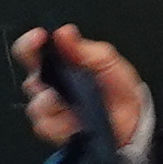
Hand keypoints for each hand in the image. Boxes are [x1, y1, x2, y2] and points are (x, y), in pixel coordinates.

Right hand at [12, 23, 148, 152]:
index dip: (30, 44)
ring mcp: (53, 111)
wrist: (134, 122)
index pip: (34, 51)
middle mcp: (52, 87)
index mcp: (61, 65)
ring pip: (35, 105)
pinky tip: (73, 122)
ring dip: (48, 102)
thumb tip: (64, 32)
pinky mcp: (56, 131)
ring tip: (65, 101)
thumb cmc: (119, 89)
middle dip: (37, 76)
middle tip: (49, 75)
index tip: (38, 38)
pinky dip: (59, 124)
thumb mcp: (109, 62)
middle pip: (29, 79)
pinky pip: (45, 127)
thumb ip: (86, 49)